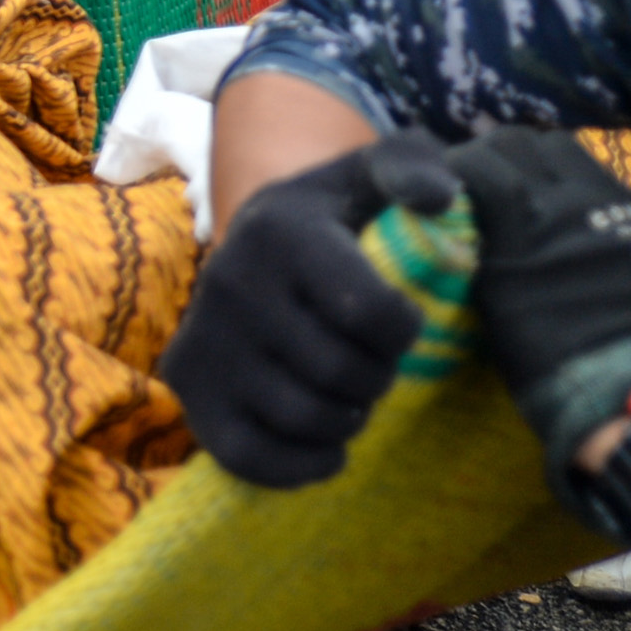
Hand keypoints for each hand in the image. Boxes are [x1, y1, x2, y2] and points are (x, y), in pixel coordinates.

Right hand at [159, 133, 460, 489]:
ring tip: (349, 393)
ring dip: (348, 418)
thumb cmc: (331, 216)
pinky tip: (324, 441)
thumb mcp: (370, 175)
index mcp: (280, 230)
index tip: (400, 320)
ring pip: (305, 419)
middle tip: (374, 362)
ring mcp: (204, 341)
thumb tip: (440, 199)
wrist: (250, 246)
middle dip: (378, 376)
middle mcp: (230, 283)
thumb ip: (414, 166)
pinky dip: (303, 464)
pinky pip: (253, 459)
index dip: (404, 331)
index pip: (370, 313)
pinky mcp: (190, 391)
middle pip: (342, 374)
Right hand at [447, 127, 630, 494]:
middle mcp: (565, 192)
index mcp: (522, 214)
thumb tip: (457, 210)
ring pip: (561, 145)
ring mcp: (606, 197)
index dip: (455, 165)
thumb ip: (473, 238)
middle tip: (481, 178)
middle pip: (519, 140)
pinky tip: (562, 205)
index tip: (445, 183)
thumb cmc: (538, 347)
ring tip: (523, 184)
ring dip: (534, 157)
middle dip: (493, 153)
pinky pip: (595, 172)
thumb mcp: (487, 290)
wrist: (618, 377)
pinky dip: (570, 178)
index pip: (478, 158)